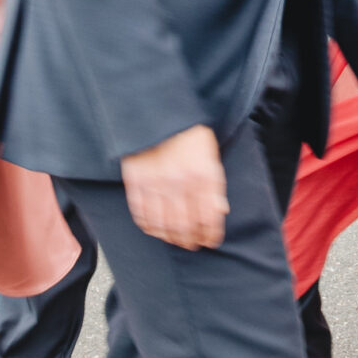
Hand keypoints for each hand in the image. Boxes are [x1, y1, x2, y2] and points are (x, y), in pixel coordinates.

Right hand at [121, 124, 228, 247]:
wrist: (158, 112)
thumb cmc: (188, 134)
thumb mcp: (211, 155)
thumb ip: (215, 184)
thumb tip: (222, 210)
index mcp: (203, 175)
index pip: (209, 217)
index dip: (211, 234)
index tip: (211, 241)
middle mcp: (180, 182)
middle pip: (186, 226)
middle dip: (191, 240)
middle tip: (192, 245)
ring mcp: (156, 183)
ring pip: (163, 225)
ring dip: (171, 238)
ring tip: (175, 240)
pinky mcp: (135, 181)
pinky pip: (141, 214)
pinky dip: (148, 227)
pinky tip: (155, 230)